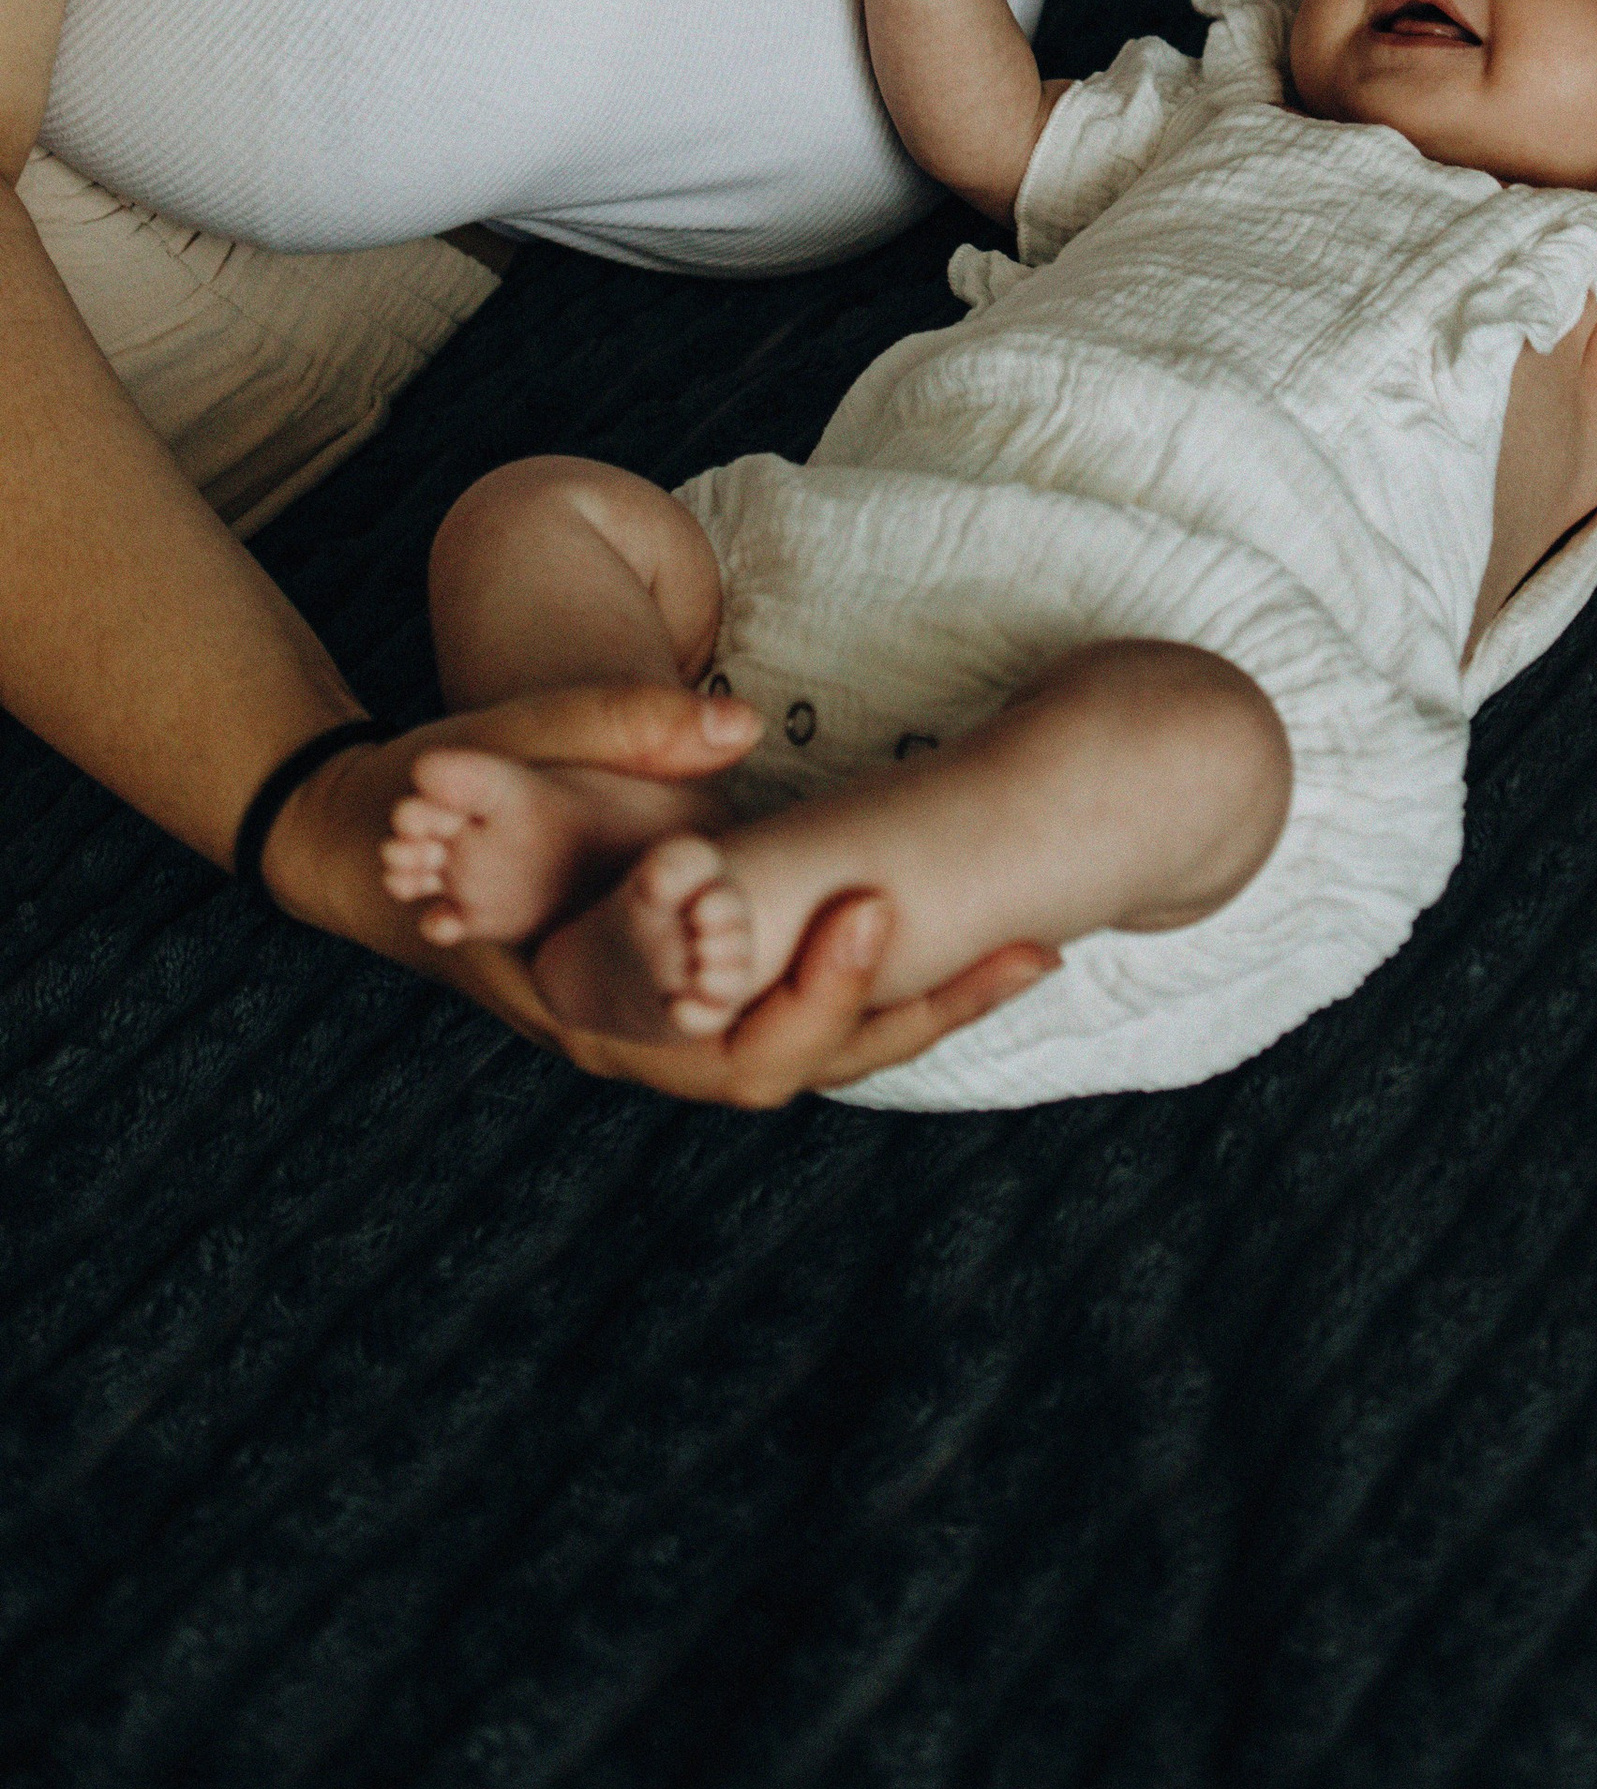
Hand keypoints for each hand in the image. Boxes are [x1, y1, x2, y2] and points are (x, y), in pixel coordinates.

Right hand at [269, 682, 1058, 1105]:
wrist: (371, 844)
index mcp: (588, 998)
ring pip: (811, 1054)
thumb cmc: (428, 794)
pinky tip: (968, 947)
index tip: (887, 906)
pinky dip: (882, 991)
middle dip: (909, 1011)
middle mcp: (633, 1040)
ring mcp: (663, 1031)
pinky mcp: (691, 1000)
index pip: (726, 1034)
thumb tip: (736, 723)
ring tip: (1034, 953)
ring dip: (918, 1010)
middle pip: (795, 1066)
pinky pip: (796, 1016)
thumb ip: (609, 729)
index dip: (813, 984)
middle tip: (1024, 950)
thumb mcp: (494, 751)